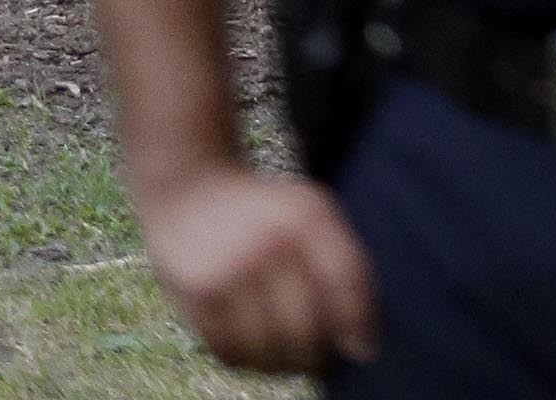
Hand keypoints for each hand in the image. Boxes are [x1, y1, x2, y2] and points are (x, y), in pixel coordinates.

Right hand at [137, 163, 377, 375]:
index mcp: (307, 214)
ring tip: (288, 355)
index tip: (364, 351)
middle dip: (318, 355)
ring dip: (284, 364)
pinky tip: (256, 345)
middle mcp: (270, 240)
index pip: (345, 279)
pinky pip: (233, 353)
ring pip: (269, 350)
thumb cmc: (264, 214)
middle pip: (305, 326)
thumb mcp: (308, 213)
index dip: (358, 323)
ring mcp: (231, 269)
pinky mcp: (199, 296)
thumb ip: (341, 264)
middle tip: (319, 361)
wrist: (191, 192)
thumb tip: (361, 344)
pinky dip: (249, 360)